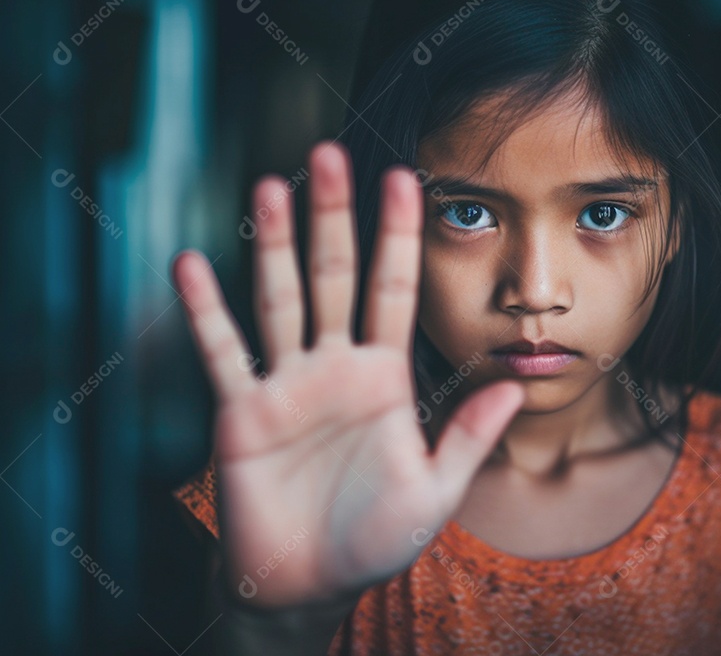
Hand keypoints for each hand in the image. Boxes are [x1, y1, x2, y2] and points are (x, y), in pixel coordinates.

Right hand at [171, 141, 524, 607]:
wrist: (313, 583)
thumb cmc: (376, 538)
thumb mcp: (435, 489)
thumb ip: (468, 436)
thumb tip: (514, 384)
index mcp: (385, 377)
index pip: (393, 289)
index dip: (399, 235)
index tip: (406, 177)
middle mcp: (335, 367)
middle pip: (334, 276)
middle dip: (334, 216)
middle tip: (329, 152)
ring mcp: (287, 384)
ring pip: (280, 299)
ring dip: (274, 244)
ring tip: (270, 186)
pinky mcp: (242, 413)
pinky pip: (223, 354)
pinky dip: (205, 312)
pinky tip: (191, 265)